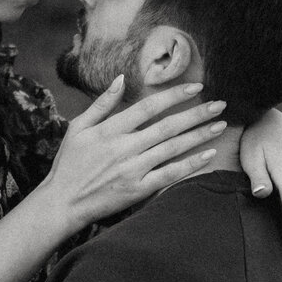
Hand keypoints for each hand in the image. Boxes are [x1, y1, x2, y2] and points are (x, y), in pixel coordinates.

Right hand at [40, 78, 228, 229]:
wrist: (62, 202)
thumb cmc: (69, 164)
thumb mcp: (78, 127)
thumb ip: (102, 103)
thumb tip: (122, 78)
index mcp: (110, 130)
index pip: (149, 107)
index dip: (174, 95)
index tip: (196, 88)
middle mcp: (124, 148)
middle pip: (167, 126)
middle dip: (196, 114)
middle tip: (219, 104)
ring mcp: (133, 170)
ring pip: (172, 148)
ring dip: (199, 135)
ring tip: (220, 125)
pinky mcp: (138, 190)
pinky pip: (169, 175)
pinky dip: (190, 164)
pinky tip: (208, 154)